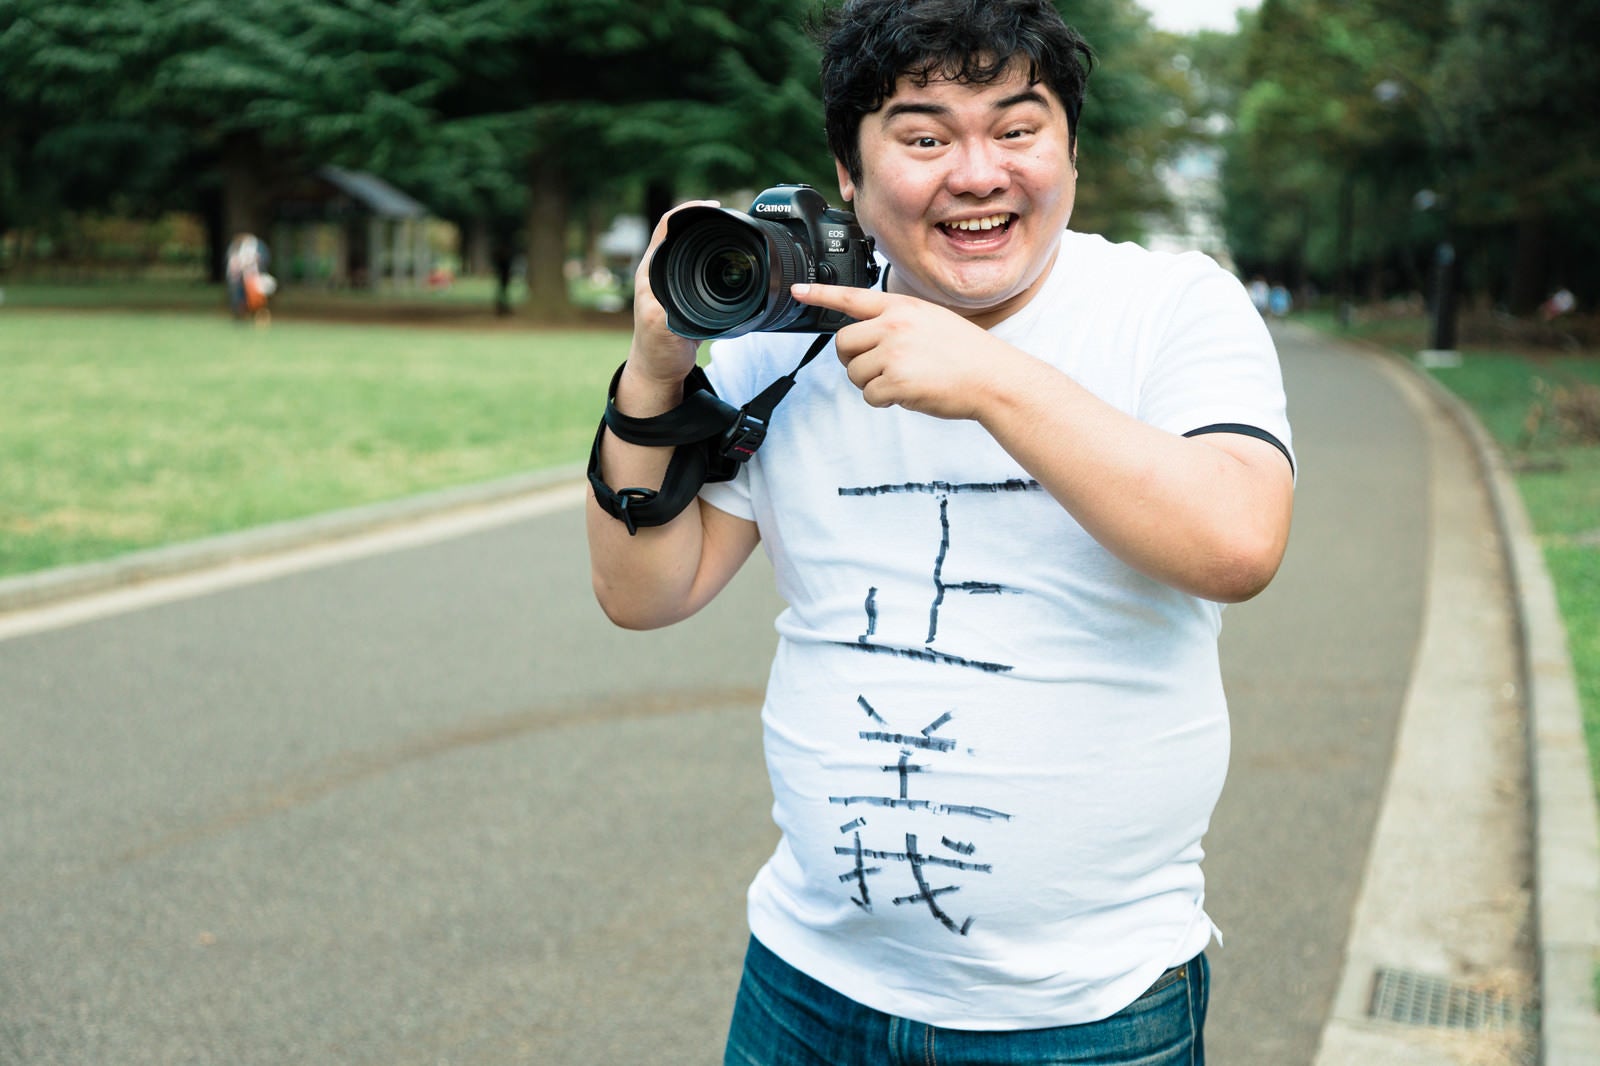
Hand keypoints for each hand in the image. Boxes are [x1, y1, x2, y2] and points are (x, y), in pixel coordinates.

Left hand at [624, 201, 719, 397]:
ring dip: (710, 235)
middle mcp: (661, 270)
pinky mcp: (687, 290)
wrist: (659, 368)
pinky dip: (716, 256)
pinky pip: (702, 265)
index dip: (688, 211)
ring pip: (692, 247)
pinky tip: (730, 257)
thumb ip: (669, 309)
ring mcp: (674, 279)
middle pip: (681, 231)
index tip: (712, 207)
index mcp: (651, 272)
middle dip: (704, 218)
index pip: (667, 227)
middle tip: (728, 215)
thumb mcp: (662, 327)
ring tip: (731, 229)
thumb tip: (681, 297)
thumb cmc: (656, 349)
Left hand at [791, 283, 1015, 420]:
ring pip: (854, 373)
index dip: (820, 294)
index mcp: (902, 307)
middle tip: (878, 368)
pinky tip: (910, 393)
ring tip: (905, 380)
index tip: (797, 291)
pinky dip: (885, 400)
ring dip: (873, 384)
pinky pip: (869, 395)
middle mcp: (894, 325)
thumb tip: (868, 341)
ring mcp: (894, 352)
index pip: (852, 297)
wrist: (994, 378)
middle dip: (853, 361)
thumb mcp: (932, 321)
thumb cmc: (967, 355)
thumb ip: (898, 323)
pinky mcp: (896, 380)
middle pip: (843, 343)